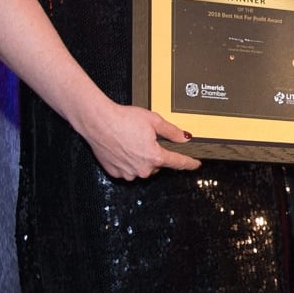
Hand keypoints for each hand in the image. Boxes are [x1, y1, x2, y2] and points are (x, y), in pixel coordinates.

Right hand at [78, 101, 201, 179]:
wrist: (98, 121)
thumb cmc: (122, 119)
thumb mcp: (154, 120)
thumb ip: (172, 131)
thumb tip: (184, 137)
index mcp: (155, 156)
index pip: (178, 162)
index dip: (189, 163)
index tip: (195, 164)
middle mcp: (143, 168)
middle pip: (157, 164)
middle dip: (155, 153)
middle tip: (145, 138)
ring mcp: (128, 172)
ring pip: (142, 168)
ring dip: (141, 158)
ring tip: (131, 141)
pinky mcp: (116, 172)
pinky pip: (127, 169)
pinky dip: (127, 161)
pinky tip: (122, 148)